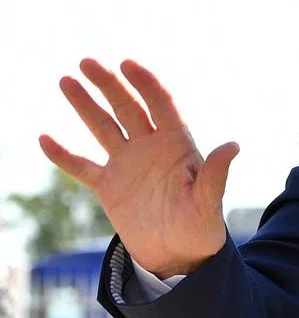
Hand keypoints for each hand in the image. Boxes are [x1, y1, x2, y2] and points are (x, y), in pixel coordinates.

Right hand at [40, 59, 239, 278]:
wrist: (179, 256)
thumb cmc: (201, 228)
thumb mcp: (208, 202)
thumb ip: (215, 174)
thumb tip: (233, 145)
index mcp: (178, 144)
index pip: (161, 104)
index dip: (146, 83)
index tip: (128, 64)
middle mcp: (151, 147)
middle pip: (127, 107)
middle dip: (109, 84)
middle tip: (87, 61)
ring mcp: (128, 164)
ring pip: (103, 127)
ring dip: (85, 105)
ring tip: (66, 80)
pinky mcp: (109, 186)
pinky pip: (82, 166)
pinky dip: (64, 155)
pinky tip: (45, 138)